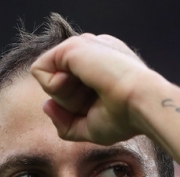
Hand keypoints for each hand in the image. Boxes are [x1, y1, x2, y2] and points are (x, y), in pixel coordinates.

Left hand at [30, 33, 156, 144]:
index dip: (76, 107)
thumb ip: (66, 122)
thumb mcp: (90, 128)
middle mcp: (92, 53)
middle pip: (58, 85)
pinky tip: (78, 82)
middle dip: (71, 103)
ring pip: (49, 79)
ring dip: (66, 97)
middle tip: (97, 100)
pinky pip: (39, 70)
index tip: (101, 108)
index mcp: (102, 66)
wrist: (141, 103)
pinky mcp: (70, 46)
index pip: (71, 88)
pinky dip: (53, 87)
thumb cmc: (125, 117)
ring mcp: (83, 46)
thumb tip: (46, 105)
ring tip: (93, 91)